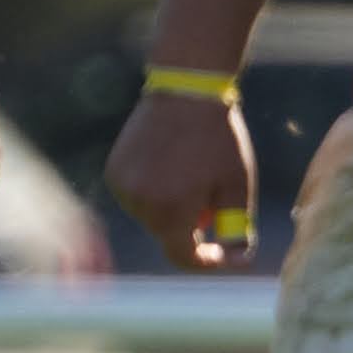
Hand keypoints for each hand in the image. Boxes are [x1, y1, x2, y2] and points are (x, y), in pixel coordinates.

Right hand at [105, 92, 258, 269]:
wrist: (186, 92)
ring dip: (173, 208)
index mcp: (171, 210)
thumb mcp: (238, 186)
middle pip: (168, 235)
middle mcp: (139, 203)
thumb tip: (238, 259)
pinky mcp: (113, 171)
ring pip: (152, 216)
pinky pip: (137, 197)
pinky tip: (170, 164)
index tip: (224, 253)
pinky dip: (155, 192)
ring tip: (191, 173)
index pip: (184, 256)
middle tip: (213, 194)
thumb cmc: (219, 140)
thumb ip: (237, 228)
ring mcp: (122, 187)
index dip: (207, 260)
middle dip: (193, 225)